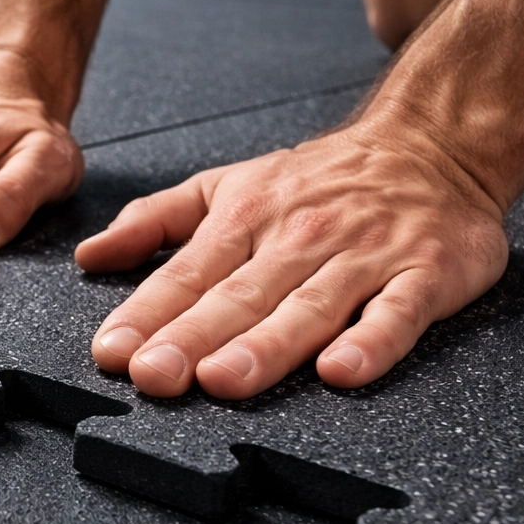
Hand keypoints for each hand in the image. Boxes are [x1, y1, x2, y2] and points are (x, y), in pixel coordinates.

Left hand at [74, 124, 508, 397]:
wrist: (433, 143)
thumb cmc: (322, 179)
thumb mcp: (229, 184)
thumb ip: (157, 221)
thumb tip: (90, 256)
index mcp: (247, 217)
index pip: (187, 273)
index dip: (147, 313)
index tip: (113, 352)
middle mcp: (300, 237)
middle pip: (239, 296)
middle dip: (192, 338)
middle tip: (153, 377)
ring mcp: (364, 257)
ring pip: (308, 306)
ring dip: (265, 346)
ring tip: (222, 380)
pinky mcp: (425, 274)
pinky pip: (397, 313)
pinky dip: (373, 341)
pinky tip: (341, 371)